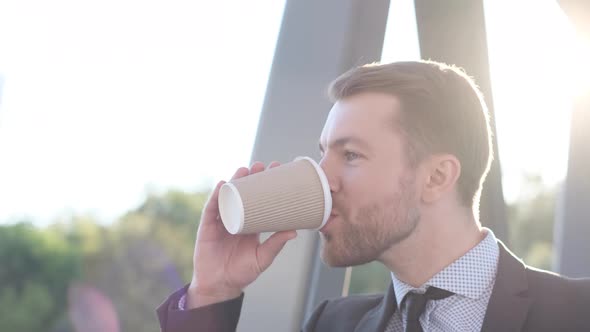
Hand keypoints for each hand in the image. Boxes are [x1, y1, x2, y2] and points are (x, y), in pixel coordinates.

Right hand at [186, 161, 297, 307]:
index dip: (266, 186)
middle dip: (251, 178)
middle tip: (262, 166)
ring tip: (245, 170)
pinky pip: (212, 208)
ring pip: (228, 197)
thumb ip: (275, 244)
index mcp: (250, 224)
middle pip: (243, 193)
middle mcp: (236, 219)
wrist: (220, 286)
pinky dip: (216, 195)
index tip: (276, 172)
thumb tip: (294, 232)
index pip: (259, 200)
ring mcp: (221, 221)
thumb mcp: (263, 257)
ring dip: (235, 181)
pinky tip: (223, 184)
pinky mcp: (208, 226)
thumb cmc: (242, 273)